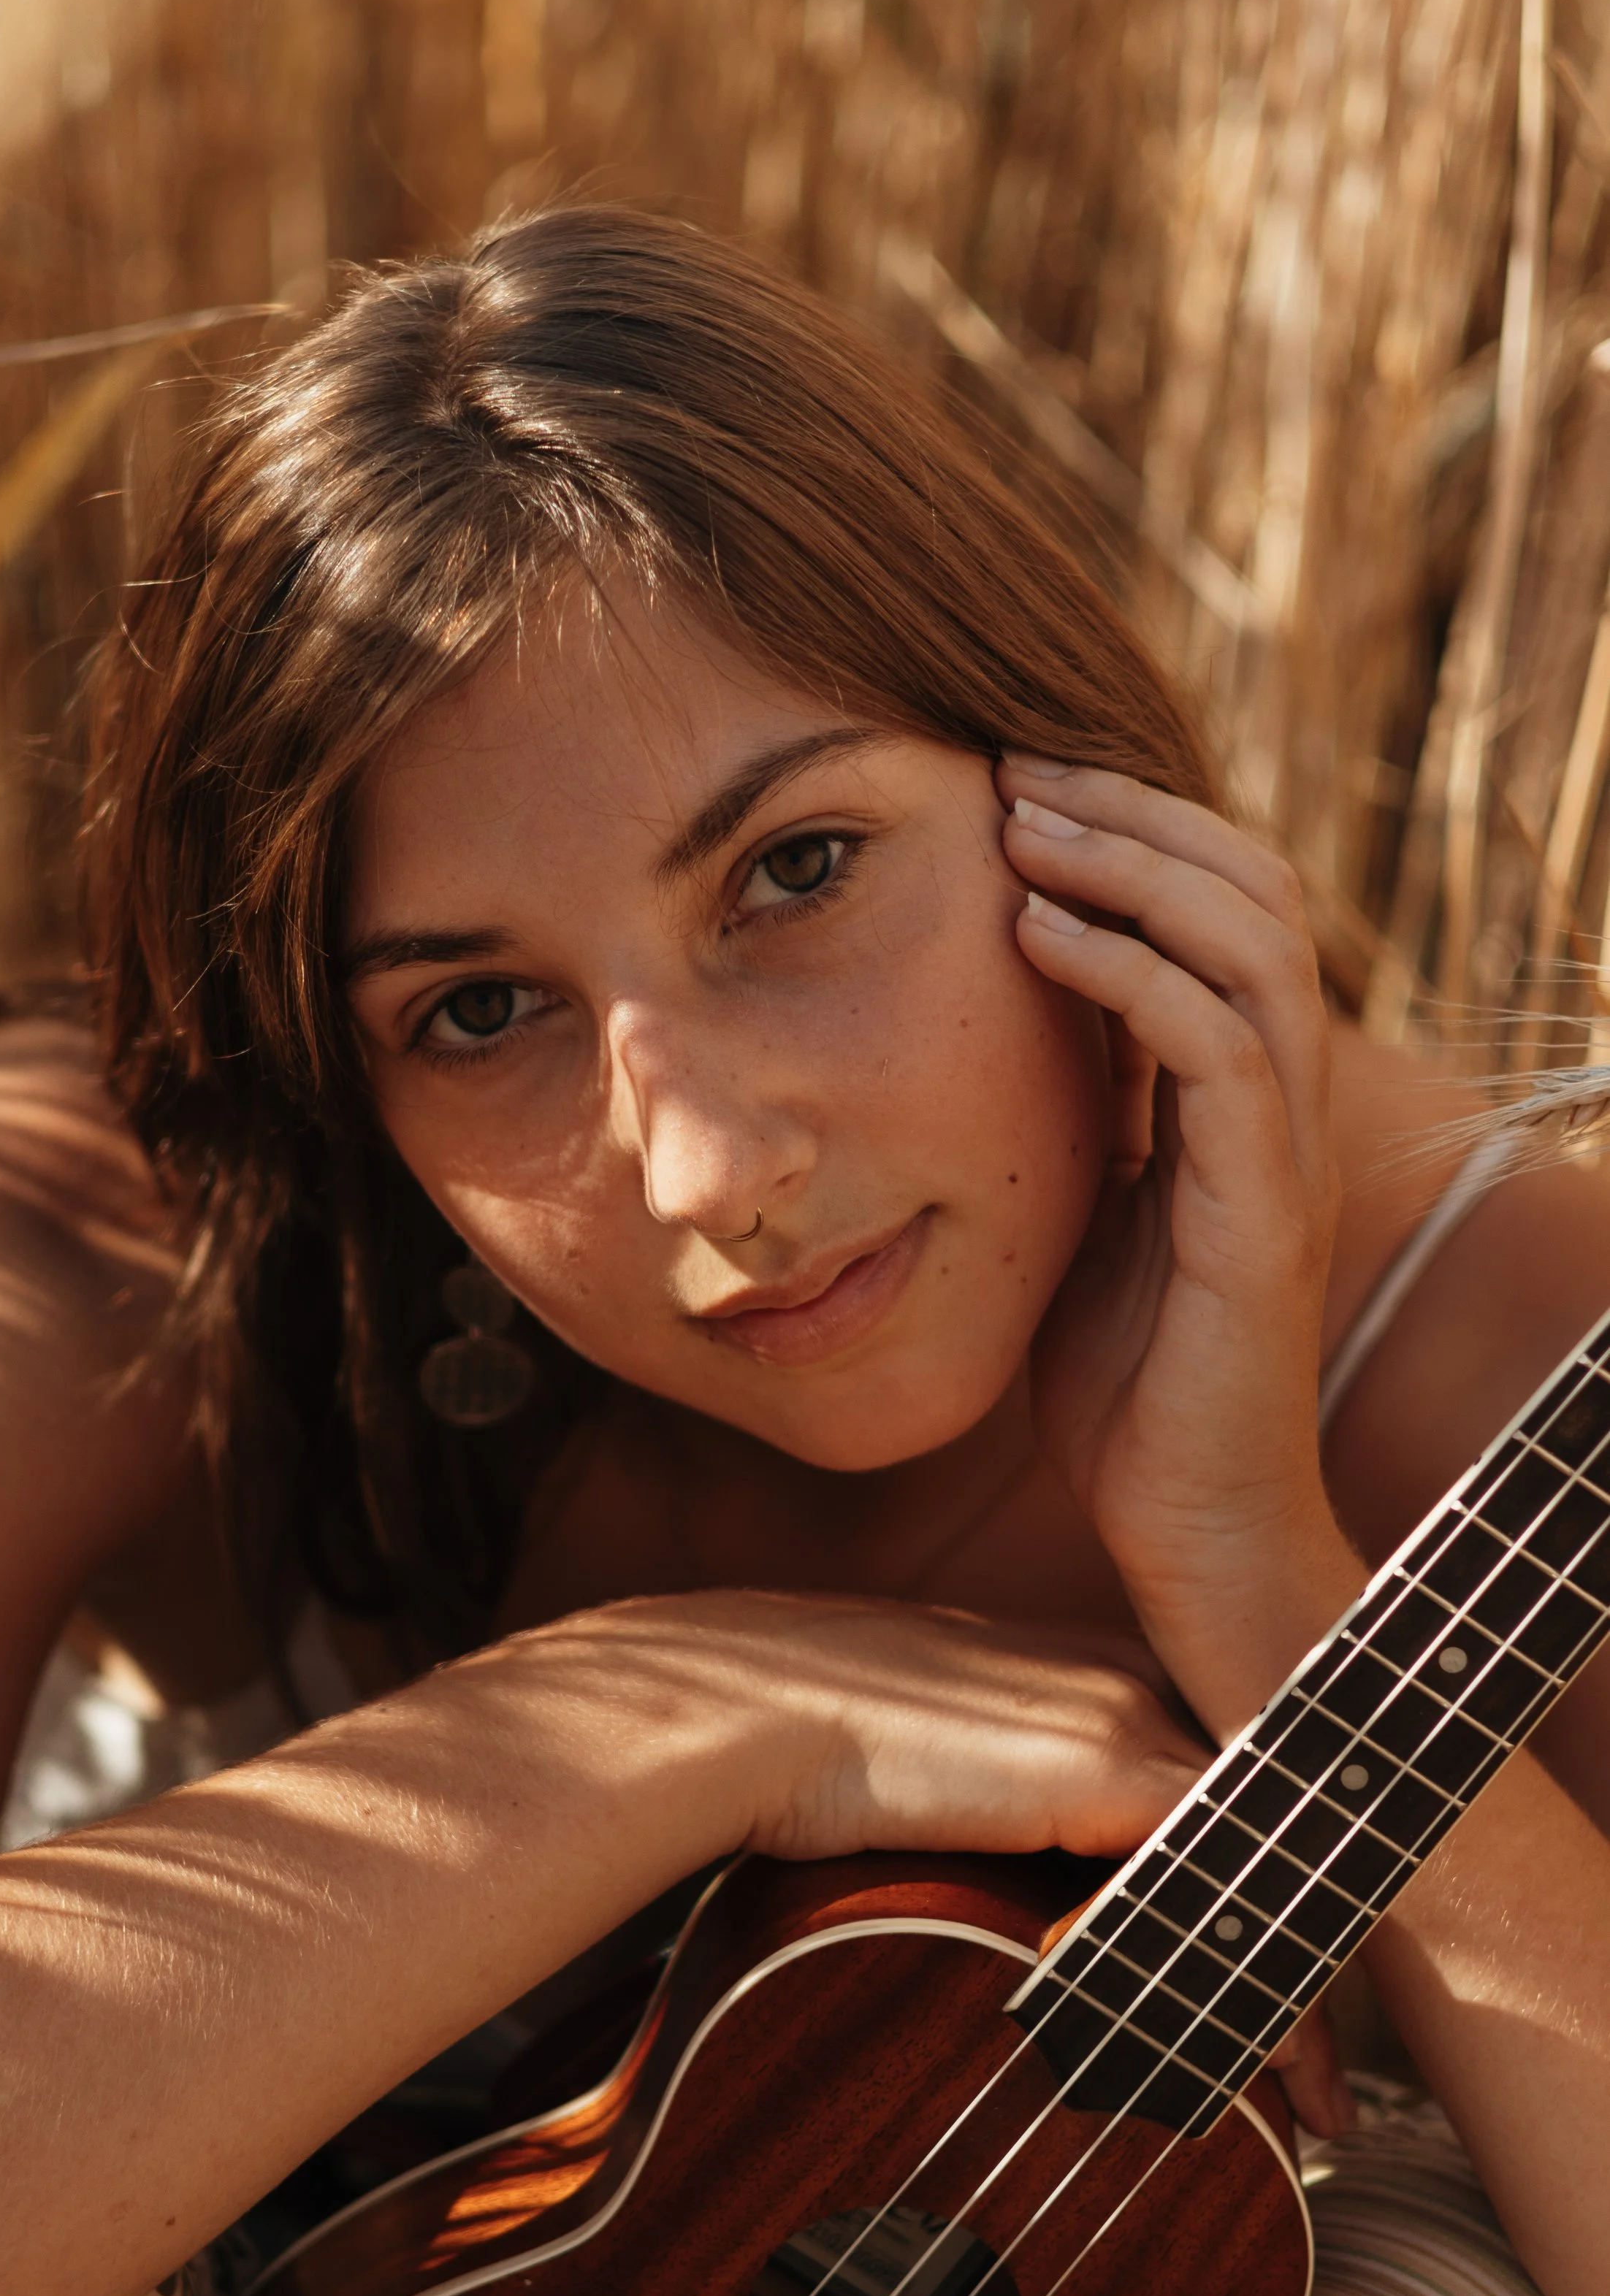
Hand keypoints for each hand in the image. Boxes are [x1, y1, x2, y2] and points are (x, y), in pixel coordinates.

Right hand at [557, 1592, 1354, 2126]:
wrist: (738, 1707)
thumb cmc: (788, 1756)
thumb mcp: (915, 1791)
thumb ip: (983, 1824)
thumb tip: (1003, 1926)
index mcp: (1081, 1681)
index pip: (1212, 1801)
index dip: (1254, 1909)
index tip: (1277, 2018)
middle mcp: (1127, 1683)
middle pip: (1267, 1836)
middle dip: (1308, 1964)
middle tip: (1329, 2091)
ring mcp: (1129, 1716)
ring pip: (1268, 1867)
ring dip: (1299, 1997)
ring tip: (1320, 2107)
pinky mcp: (1115, 1760)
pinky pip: (1235, 1887)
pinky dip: (1268, 1986)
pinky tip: (1276, 2072)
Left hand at [1000, 757, 1357, 1722]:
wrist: (1185, 1522)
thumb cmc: (1124, 1387)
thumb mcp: (1085, 1221)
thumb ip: (1079, 1125)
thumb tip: (1012, 1037)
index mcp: (1242, 1101)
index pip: (1227, 913)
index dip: (1137, 835)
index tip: (1023, 789)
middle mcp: (1283, 1107)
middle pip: (1256, 894)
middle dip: (1136, 816)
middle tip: (1019, 772)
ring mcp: (1282, 1156)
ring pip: (1255, 946)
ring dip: (1137, 869)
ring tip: (1027, 829)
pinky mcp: (1259, 1215)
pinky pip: (1221, 1052)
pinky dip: (1135, 974)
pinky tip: (1041, 937)